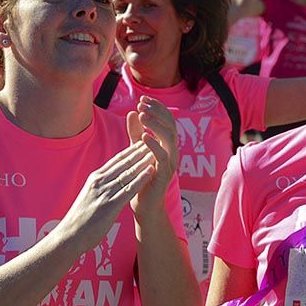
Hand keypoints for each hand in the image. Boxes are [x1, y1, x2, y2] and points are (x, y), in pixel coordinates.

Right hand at [56, 141, 154, 252]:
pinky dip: (141, 179)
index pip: (116, 160)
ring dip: (143, 161)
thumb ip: (100, 186)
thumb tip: (110, 179)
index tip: (143, 141)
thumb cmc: (80, 219)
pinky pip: (128, 189)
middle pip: (124, 163)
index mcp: (95, 178)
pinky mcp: (109, 205)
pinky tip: (151, 171)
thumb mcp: (89, 196)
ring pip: (128, 173)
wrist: (68, 237)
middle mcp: (99, 182)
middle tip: (154, 140)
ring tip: (156, 151)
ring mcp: (104, 193)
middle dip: (140, 151)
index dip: (131, 150)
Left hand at [126, 96, 178, 219]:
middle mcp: (173, 151)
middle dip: (157, 111)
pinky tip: (143, 136)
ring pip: (169, 137)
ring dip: (156, 124)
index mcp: (167, 145)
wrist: (145, 206)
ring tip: (143, 115)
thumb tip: (132, 112)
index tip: (142, 99)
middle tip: (142, 103)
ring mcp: (170, 163)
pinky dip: (154, 144)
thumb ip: (136, 133)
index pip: (167, 120)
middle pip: (171, 125)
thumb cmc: (142, 179)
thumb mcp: (137, 151)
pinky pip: (163, 156)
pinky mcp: (164, 174)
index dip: (157, 108)